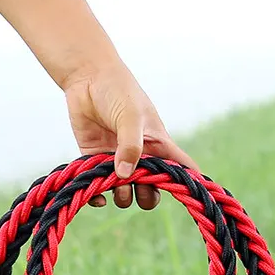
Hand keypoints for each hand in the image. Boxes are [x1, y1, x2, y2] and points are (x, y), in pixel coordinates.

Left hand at [64, 61, 197, 209]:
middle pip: (153, 192)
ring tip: (114, 181)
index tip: (188, 197)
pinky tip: (98, 197)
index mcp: (158, 146)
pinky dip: (99, 198)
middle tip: (137, 183)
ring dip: (122, 196)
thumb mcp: (131, 116)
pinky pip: (100, 190)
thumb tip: (125, 176)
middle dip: (148, 196)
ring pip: (127, 195)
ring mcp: (118, 162)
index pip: (182, 169)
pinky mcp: (95, 163)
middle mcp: (141, 159)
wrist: (86, 76)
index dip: (188, 185)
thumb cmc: (117, 91)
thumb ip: (130, 145)